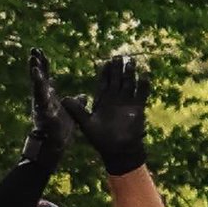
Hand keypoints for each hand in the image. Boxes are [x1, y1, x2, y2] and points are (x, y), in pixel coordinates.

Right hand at [21, 48, 74, 170]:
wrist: (55, 145)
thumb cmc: (60, 130)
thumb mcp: (72, 112)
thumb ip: (76, 102)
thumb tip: (84, 95)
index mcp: (48, 97)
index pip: (45, 76)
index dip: (43, 64)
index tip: (40, 51)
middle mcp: (42, 99)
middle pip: (38, 78)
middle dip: (36, 64)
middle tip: (33, 50)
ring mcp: (41, 105)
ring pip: (38, 86)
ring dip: (35, 74)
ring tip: (33, 62)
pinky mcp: (44, 112)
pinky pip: (41, 98)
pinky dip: (39, 88)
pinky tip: (37, 76)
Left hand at [62, 55, 148, 175]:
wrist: (117, 150)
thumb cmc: (101, 139)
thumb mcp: (86, 124)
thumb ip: (77, 111)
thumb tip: (64, 99)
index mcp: (102, 101)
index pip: (104, 82)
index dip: (105, 73)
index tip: (106, 62)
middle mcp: (115, 98)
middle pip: (117, 79)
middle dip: (118, 68)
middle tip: (118, 56)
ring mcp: (127, 101)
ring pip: (129, 83)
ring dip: (130, 73)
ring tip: (131, 62)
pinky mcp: (138, 107)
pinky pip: (142, 93)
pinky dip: (143, 85)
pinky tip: (144, 76)